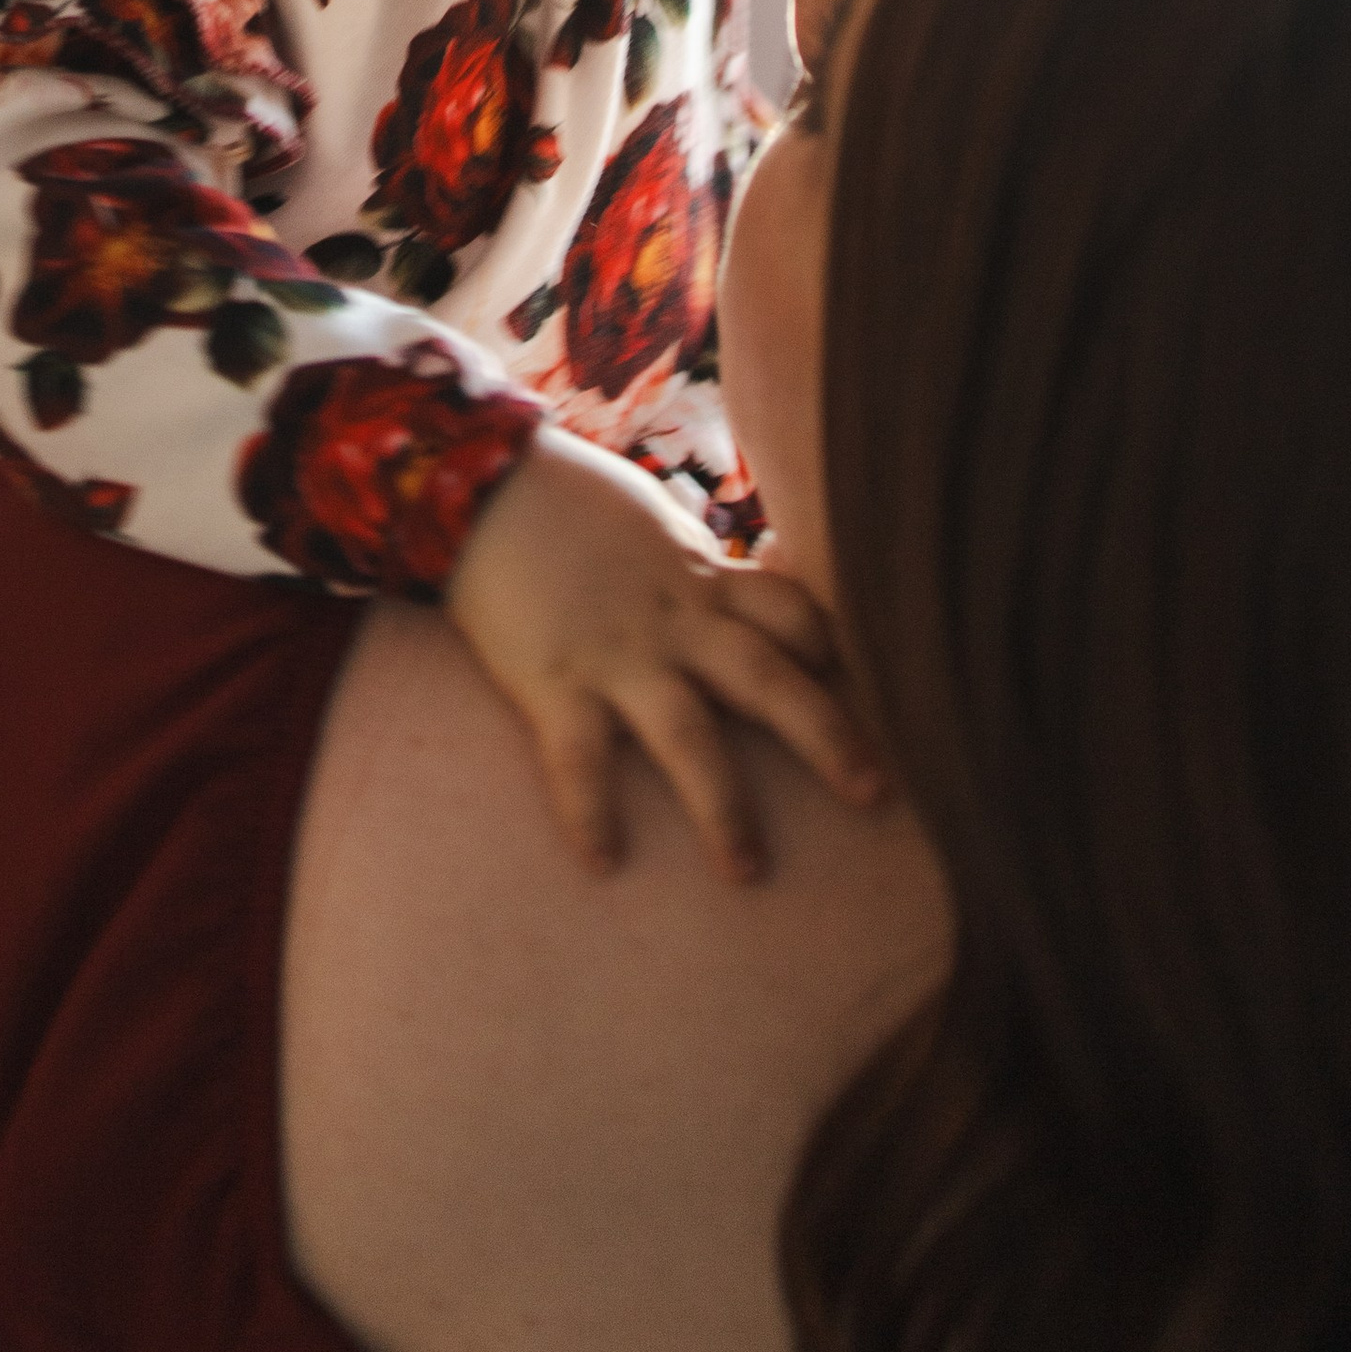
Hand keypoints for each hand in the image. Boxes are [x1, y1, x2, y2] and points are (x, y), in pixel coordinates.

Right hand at [444, 426, 883, 880]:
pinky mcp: (554, 679)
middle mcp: (674, 620)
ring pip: (690, 735)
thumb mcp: (647, 520)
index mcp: (698, 576)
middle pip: (769, 679)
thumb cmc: (559, 494)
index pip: (792, 612)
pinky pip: (580, 758)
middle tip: (875, 795)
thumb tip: (717, 582)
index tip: (851, 689)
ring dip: (723, 807)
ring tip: (747, 873)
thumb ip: (688, 564)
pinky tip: (603, 863)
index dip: (827, 651)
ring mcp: (617, 653)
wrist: (475, 479)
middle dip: (827, 738)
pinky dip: (591, 812)